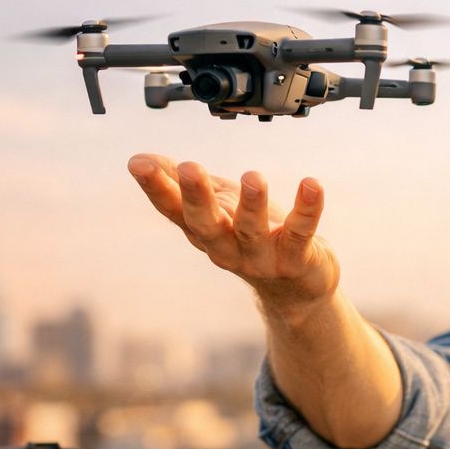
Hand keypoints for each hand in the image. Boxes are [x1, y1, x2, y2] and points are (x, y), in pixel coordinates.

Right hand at [127, 153, 338, 317]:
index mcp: (204, 232)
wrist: (297, 288)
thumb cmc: (250, 236)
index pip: (173, 211)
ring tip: (252, 176)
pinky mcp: (297, 259)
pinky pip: (301, 233)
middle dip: (196, 197)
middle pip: (205, 225)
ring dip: (251, 204)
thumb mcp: (216, 206)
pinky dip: (307, 210)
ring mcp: (262, 258)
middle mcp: (227, 248)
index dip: (156, 189)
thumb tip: (137, 160)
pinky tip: (311, 184)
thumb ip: (180, 183)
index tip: (139, 164)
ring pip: (252, 232)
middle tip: (188, 167)